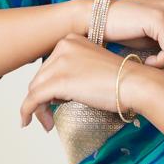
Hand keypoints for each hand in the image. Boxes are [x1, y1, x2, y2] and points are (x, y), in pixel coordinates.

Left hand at [19, 33, 146, 130]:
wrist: (135, 83)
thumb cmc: (122, 80)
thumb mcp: (92, 67)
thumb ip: (74, 71)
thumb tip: (54, 93)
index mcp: (71, 40)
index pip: (49, 66)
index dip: (49, 86)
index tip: (55, 101)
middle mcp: (62, 46)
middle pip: (40, 77)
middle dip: (42, 98)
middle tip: (49, 117)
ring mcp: (60, 63)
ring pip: (34, 89)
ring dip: (37, 108)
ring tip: (47, 123)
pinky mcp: (59, 81)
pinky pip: (33, 99)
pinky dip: (28, 112)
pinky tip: (28, 122)